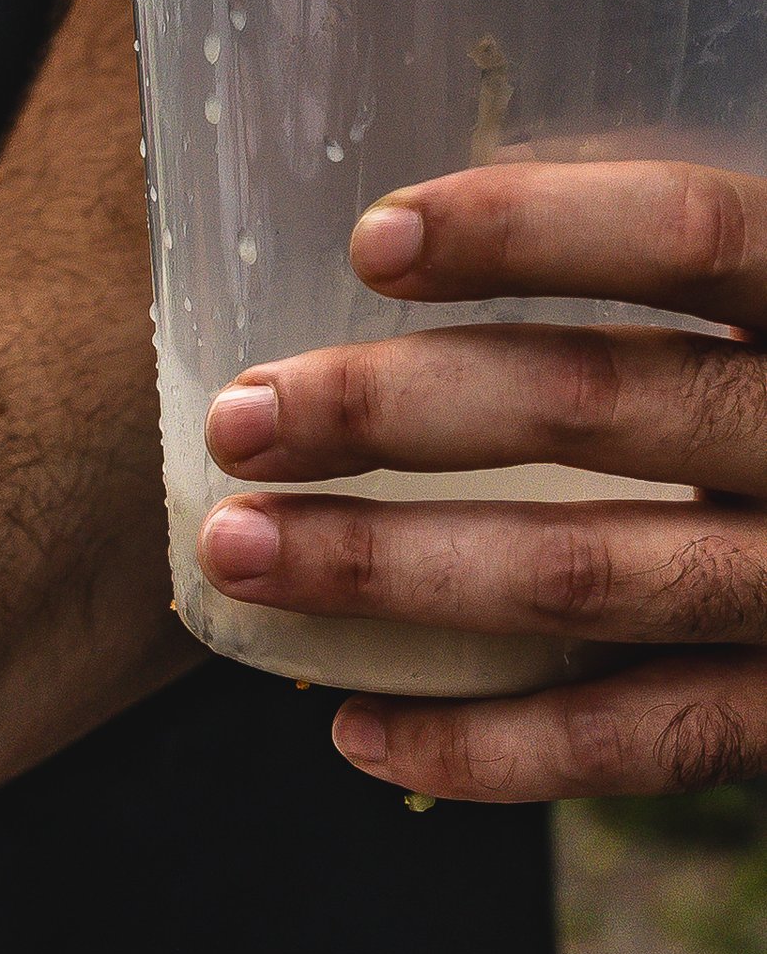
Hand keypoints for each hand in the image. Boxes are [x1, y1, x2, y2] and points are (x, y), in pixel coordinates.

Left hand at [194, 160, 766, 800]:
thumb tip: (499, 207)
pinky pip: (626, 742)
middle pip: (594, 408)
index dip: (533, 228)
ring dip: (388, 567)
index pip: (699, 235)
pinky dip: (481, 746)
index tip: (374, 238)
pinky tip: (349, 727)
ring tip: (236, 551)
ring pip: (580, 576)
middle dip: (391, 411)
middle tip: (239, 414)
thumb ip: (736, 262)